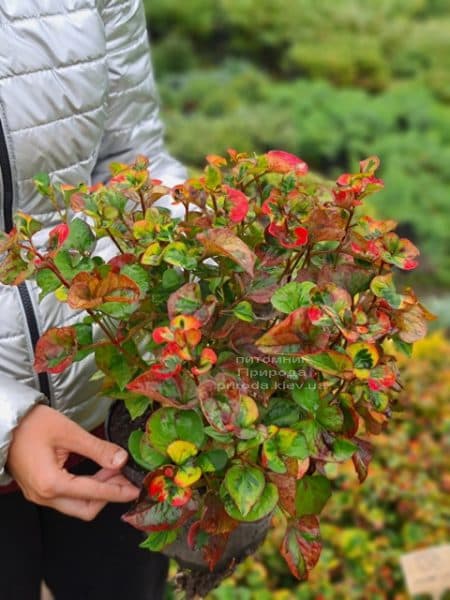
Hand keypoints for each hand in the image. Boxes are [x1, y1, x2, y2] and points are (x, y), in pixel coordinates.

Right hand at [7, 404, 138, 519]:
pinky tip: (98, 473)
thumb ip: (97, 448)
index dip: (119, 491)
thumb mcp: (69, 432)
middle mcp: (44, 496)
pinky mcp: (39, 490)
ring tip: (114, 471)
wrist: (5, 422)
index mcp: (51, 483)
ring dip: (99, 492)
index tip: (137, 488)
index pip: (94, 494)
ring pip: (77, 506)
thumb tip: (121, 459)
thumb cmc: (32, 424)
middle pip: (86, 509)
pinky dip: (86, 489)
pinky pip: (67, 498)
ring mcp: (39, 496)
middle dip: (110, 495)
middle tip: (126, 477)